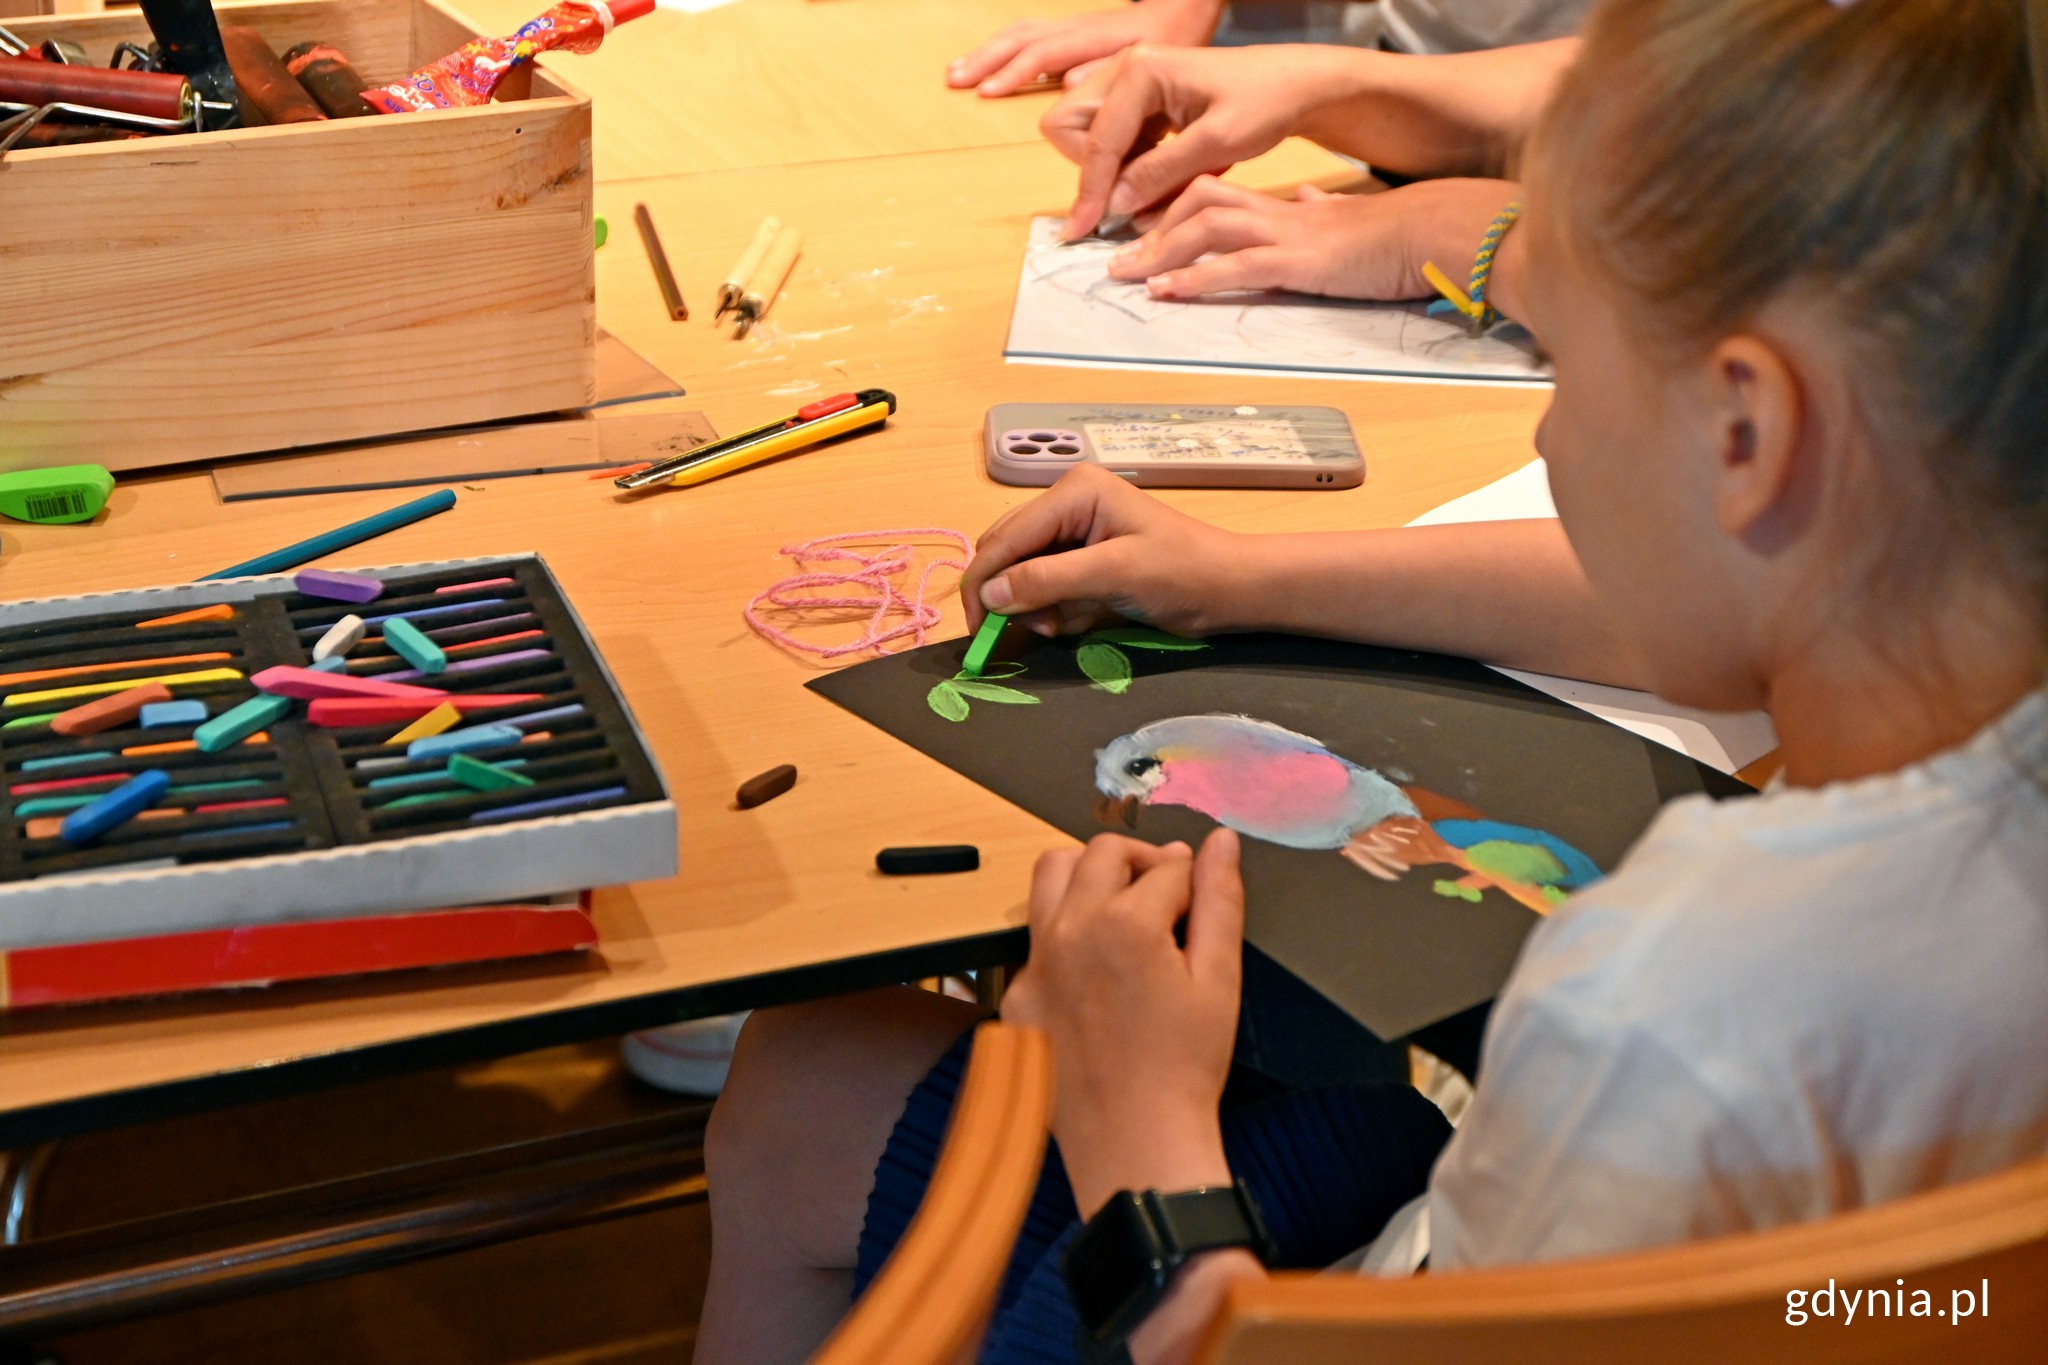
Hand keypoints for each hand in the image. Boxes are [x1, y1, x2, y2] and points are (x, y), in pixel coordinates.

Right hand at [948, 0, 1221, 99]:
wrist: (1187, 8)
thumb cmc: (1177, 42)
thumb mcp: (1155, 64)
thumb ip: (1112, 76)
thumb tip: (1064, 82)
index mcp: (1096, 39)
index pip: (1045, 54)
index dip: (1014, 74)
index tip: (987, 93)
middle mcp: (1078, 29)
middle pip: (1022, 40)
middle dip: (986, 61)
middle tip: (955, 82)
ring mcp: (1073, 29)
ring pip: (1021, 35)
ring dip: (986, 54)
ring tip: (956, 73)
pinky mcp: (1073, 33)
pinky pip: (1029, 36)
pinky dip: (1003, 49)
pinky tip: (988, 64)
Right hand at [962, 464, 1257, 638]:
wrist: (1231, 588)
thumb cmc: (1183, 573)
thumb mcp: (1114, 575)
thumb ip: (1048, 581)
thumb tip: (989, 595)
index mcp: (1073, 492)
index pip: (1005, 538)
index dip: (984, 584)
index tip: (978, 631)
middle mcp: (1066, 503)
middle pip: (1006, 552)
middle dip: (1011, 596)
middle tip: (1037, 630)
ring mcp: (1074, 529)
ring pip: (1021, 573)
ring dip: (1033, 606)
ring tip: (1062, 625)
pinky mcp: (1084, 555)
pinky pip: (1045, 584)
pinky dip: (1052, 608)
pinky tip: (1077, 618)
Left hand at [1002, 830, 1244, 1216]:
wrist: (1135, 1142)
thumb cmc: (1186, 1066)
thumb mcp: (1219, 978)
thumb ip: (1220, 900)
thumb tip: (1221, 842)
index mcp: (1125, 922)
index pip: (1165, 866)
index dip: (1192, 877)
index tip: (1202, 897)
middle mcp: (1069, 930)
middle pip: (1101, 853)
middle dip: (1141, 860)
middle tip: (1168, 891)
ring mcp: (1036, 963)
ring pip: (1051, 876)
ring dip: (1088, 875)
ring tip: (1123, 907)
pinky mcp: (1018, 996)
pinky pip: (1034, 939)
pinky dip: (1064, 932)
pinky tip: (1095, 968)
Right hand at [1043, 44, 1361, 239]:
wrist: (1296, 85)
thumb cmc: (1266, 102)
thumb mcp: (1216, 143)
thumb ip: (1160, 173)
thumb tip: (1115, 204)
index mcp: (1141, 70)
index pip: (1096, 140)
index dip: (1091, 189)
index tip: (1085, 230)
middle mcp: (1128, 69)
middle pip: (1072, 127)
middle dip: (1092, 170)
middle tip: (1122, 203)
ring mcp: (1133, 83)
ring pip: (1091, 136)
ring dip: (1113, 172)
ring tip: (1154, 193)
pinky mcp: (1144, 103)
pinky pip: (1117, 140)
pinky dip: (1132, 167)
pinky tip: (1164, 180)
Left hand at [1110, 175, 1529, 315]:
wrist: (1432, 233)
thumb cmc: (1397, 234)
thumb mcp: (1348, 219)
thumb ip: (1321, 212)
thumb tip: (1307, 201)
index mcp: (1286, 207)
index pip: (1216, 193)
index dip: (1174, 208)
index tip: (1144, 230)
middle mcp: (1277, 214)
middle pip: (1197, 201)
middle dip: (1152, 227)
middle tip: (1118, 256)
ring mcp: (1285, 235)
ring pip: (1204, 228)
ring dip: (1159, 253)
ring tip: (1127, 276)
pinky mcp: (1297, 262)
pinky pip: (1233, 266)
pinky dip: (1193, 279)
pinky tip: (1166, 291)